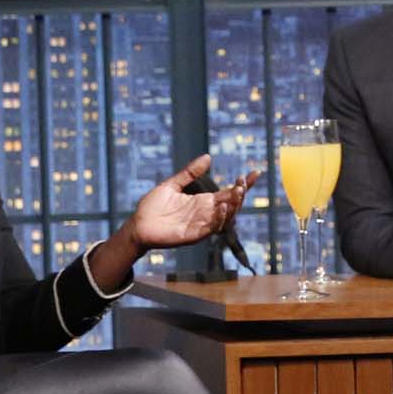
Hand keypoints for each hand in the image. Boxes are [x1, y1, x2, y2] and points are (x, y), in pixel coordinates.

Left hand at [124, 153, 248, 252]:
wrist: (137, 225)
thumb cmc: (153, 206)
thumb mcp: (172, 185)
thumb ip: (189, 173)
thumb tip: (208, 157)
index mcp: (203, 201)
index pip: (228, 192)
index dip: (243, 185)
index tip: (255, 173)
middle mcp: (206, 213)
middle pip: (231, 205)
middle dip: (240, 194)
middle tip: (242, 182)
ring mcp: (201, 225)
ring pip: (226, 218)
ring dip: (233, 207)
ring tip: (237, 192)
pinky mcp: (193, 235)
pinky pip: (211, 229)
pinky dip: (219, 219)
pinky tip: (222, 207)